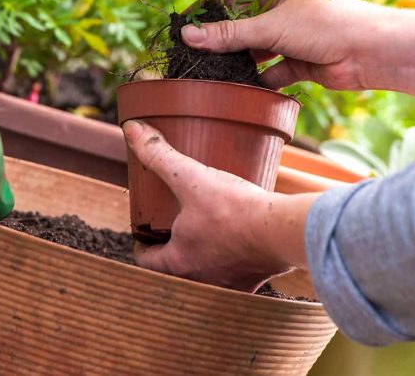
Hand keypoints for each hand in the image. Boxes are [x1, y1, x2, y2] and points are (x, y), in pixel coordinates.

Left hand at [124, 120, 317, 290]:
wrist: (283, 231)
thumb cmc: (234, 209)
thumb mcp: (190, 176)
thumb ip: (159, 154)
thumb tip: (131, 130)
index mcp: (178, 262)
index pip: (147, 261)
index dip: (142, 246)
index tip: (144, 234)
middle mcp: (201, 280)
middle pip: (175, 270)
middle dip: (172, 251)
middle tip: (173, 228)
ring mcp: (229, 284)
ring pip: (206, 273)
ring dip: (203, 256)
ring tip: (205, 231)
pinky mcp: (254, 280)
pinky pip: (238, 273)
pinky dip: (234, 259)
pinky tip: (240, 241)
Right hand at [184, 0, 374, 89]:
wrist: (372, 53)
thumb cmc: (325, 24)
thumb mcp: (270, 27)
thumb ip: (228, 34)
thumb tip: (187, 36)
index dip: (213, 5)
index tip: (188, 22)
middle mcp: (283, 7)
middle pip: (244, 23)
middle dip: (224, 39)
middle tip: (194, 52)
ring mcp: (292, 35)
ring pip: (257, 48)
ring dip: (240, 61)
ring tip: (212, 73)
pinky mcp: (300, 61)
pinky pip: (272, 71)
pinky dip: (259, 81)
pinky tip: (241, 90)